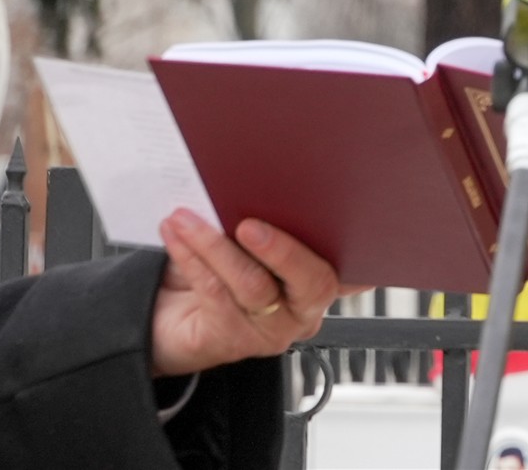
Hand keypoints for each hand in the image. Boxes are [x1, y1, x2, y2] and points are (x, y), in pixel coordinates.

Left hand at [150, 210, 346, 376]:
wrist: (169, 320)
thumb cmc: (221, 271)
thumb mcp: (250, 244)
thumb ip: (272, 225)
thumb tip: (268, 186)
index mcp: (320, 282)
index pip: (353, 270)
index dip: (358, 254)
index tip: (337, 220)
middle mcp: (303, 311)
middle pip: (311, 282)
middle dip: (282, 250)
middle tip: (249, 225)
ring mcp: (270, 330)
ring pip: (252, 284)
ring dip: (215, 245)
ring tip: (188, 218)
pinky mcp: (230, 341)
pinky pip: (214, 292)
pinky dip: (191, 257)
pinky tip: (176, 235)